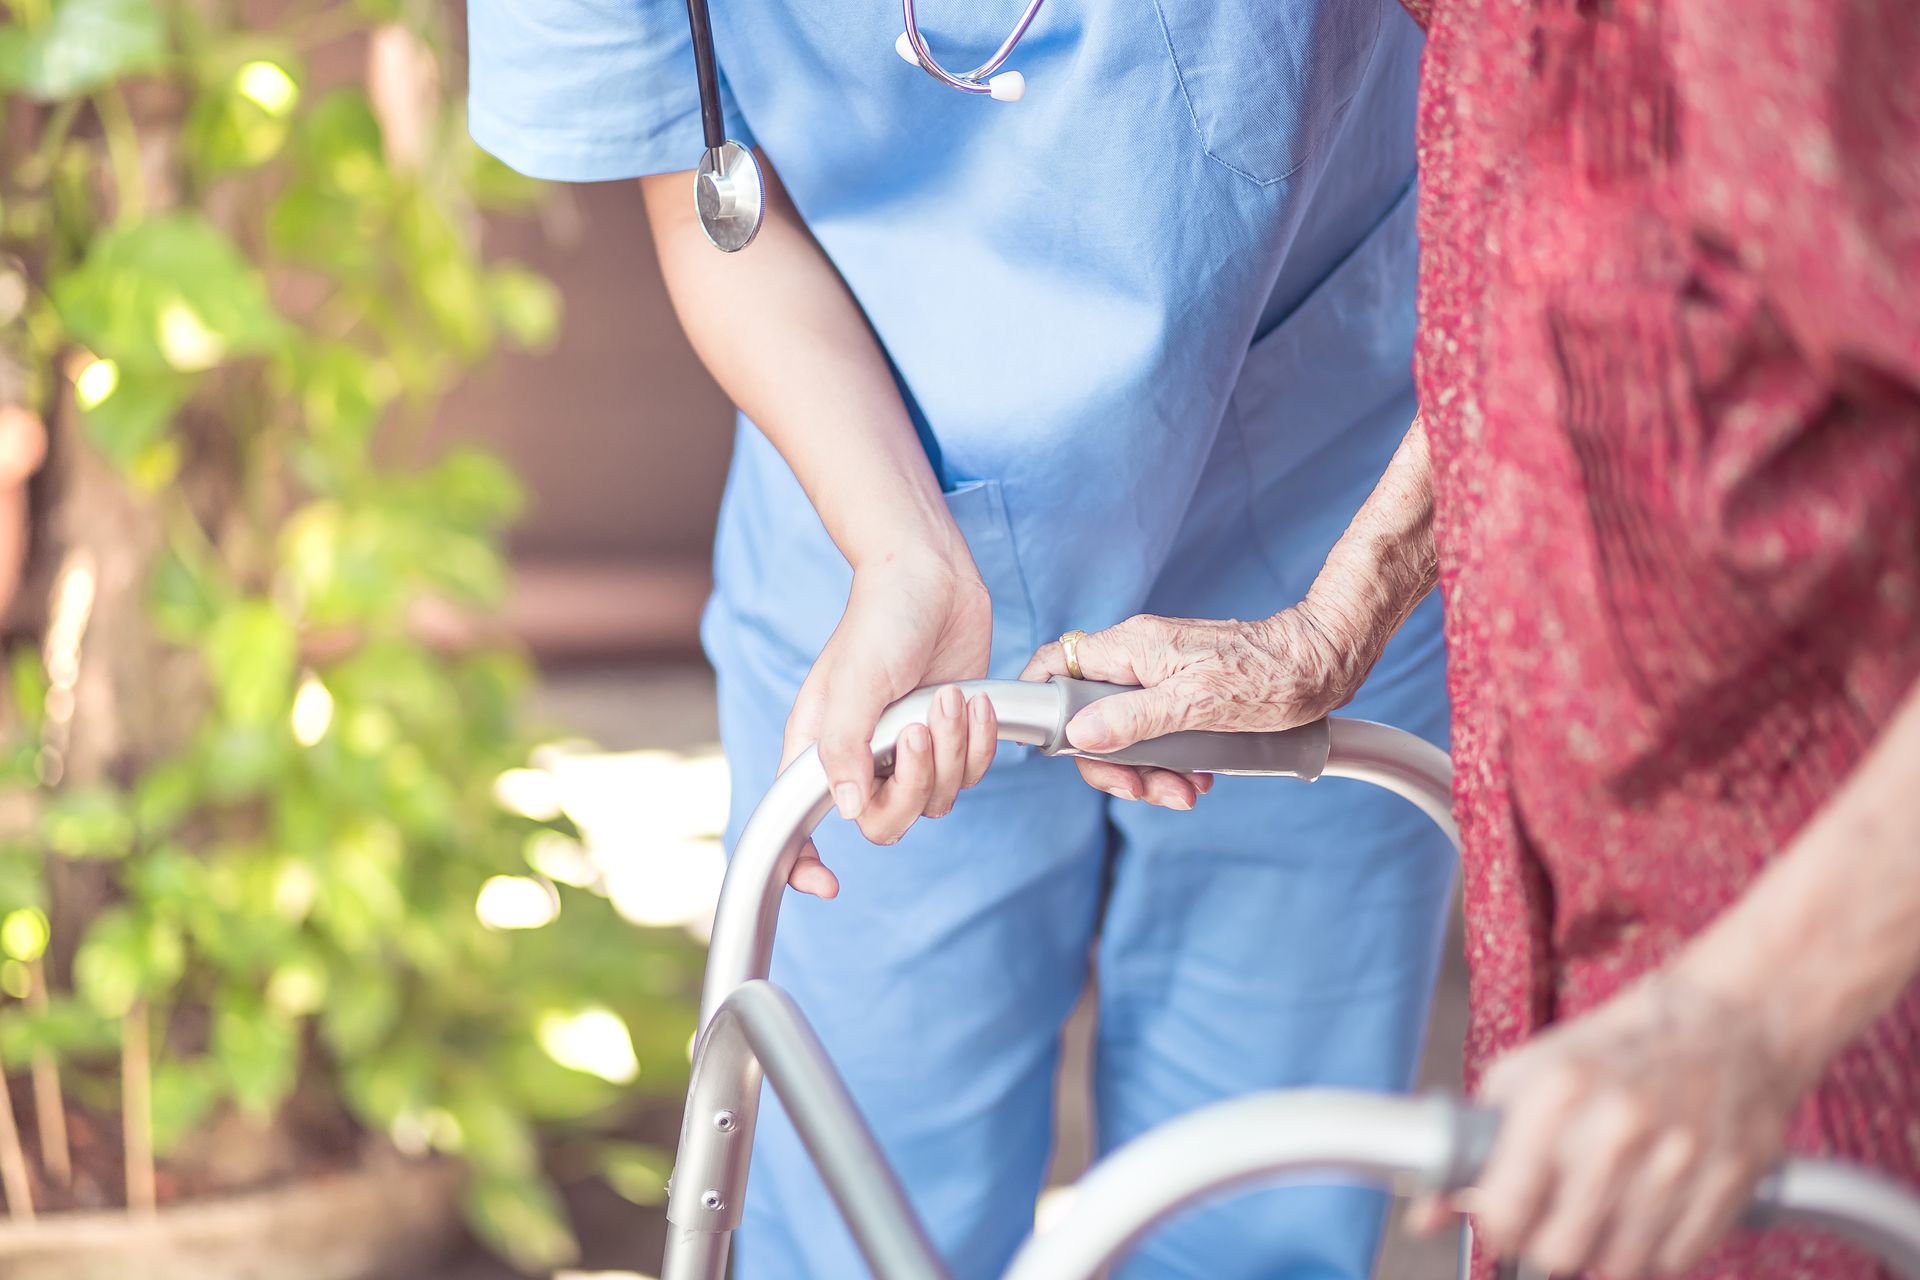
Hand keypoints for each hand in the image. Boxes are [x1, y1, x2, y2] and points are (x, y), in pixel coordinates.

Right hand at [780, 552, 998, 896]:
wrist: (931, 574)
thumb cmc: (882, 618)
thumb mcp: (856, 680)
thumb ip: (846, 747)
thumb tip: (843, 808)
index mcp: (818, 746)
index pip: (797, 823)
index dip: (802, 865)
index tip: (827, 884)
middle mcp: (859, 757)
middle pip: (884, 820)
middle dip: (915, 780)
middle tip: (922, 728)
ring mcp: (906, 750)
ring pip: (936, 800)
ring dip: (954, 751)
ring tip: (951, 698)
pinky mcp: (950, 736)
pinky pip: (970, 774)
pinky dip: (980, 744)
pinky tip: (976, 702)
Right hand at [1018, 603, 1373, 809]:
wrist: (1324, 664)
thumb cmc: (1269, 677)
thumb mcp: (1197, 705)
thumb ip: (1133, 718)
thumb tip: (1079, 735)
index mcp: (1132, 649)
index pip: (1057, 664)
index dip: (1039, 701)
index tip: (1051, 747)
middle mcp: (1139, 658)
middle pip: (1087, 714)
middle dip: (1111, 762)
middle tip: (1144, 790)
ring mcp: (1161, 675)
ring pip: (1123, 729)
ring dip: (1146, 770)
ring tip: (1183, 793)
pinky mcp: (1184, 692)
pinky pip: (1155, 732)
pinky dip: (1170, 762)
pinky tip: (1197, 779)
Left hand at [1408, 972, 1805, 1276]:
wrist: (1728, 1021)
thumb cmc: (1614, 1050)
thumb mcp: (1528, 1076)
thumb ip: (1472, 1146)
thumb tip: (1422, 1217)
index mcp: (1557, 1092)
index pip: (1506, 1209)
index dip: (1496, 1225)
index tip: (1502, 1217)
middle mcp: (1618, 1127)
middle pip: (1559, 1252)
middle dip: (1546, 1244)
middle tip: (1552, 1220)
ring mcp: (1680, 1157)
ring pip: (1617, 1266)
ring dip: (1601, 1250)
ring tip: (1602, 1212)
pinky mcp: (1731, 1180)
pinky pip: (1675, 1261)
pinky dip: (1653, 1252)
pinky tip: (1646, 1216)